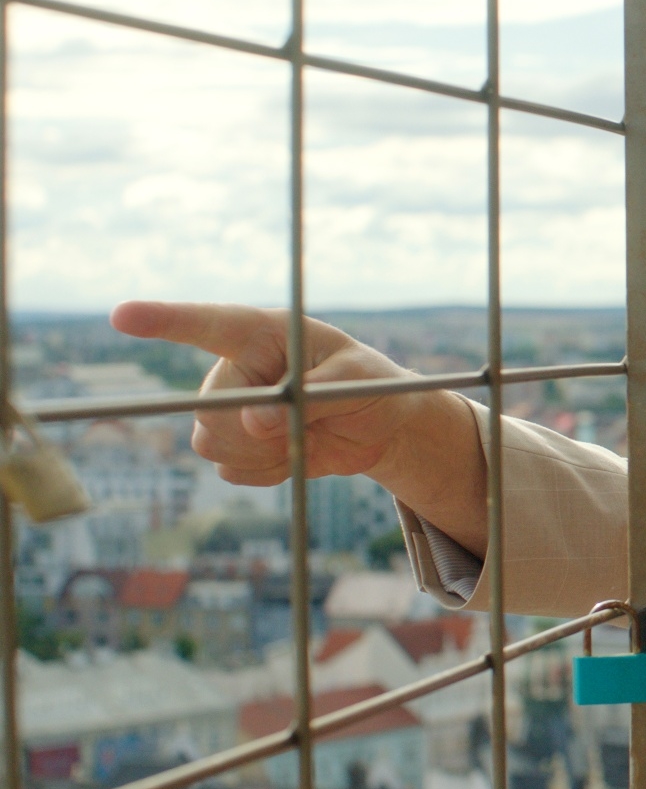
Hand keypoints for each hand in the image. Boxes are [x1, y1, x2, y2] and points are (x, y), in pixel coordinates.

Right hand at [109, 302, 484, 542]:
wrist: (380, 425)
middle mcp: (235, 368)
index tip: (122, 316)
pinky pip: (231, 471)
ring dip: (263, 452)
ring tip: (305, 435)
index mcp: (263, 334)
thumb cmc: (372, 383)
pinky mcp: (235, 444)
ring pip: (212, 444)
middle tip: (305, 425)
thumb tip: (255, 422)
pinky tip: (295, 454)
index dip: (163, 320)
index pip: (206, 324)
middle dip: (254, 431)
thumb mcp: (360, 379)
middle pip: (207, 410)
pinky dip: (268, 472)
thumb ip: (315, 394)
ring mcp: (228, 408)